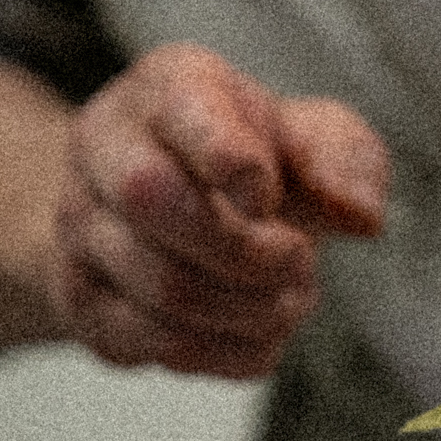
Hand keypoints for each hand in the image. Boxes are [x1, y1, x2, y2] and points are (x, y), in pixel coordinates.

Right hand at [53, 42, 389, 378]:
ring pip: (161, 287)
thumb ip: (344, 161)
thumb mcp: (311, 139)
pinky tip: (257, 330)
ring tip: (288, 297)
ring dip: (251, 308)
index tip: (269, 196)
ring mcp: (79, 228)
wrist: (182, 208)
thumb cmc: (254, 163)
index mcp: (166, 88)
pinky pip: (156, 346)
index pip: (184, 113)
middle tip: (299, 258)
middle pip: (151, 199)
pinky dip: (229, 352)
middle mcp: (103, 147)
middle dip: (246, 250)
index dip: (234, 160)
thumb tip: (361, 215)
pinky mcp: (84, 302)